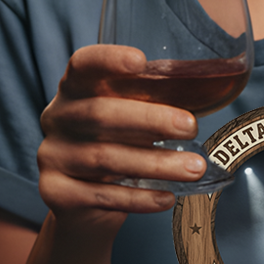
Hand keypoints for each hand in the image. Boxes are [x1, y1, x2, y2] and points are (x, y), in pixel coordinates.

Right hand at [38, 44, 204, 224]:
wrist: (82, 203)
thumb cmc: (117, 144)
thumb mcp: (130, 118)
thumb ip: (153, 101)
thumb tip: (211, 90)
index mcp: (75, 88)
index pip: (83, 64)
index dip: (109, 60)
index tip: (141, 61)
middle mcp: (58, 117)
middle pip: (100, 114)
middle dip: (150, 120)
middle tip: (191, 127)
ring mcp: (52, 155)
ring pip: (105, 158)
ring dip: (156, 163)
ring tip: (194, 168)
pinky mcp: (54, 192)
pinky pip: (101, 195)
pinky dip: (139, 197)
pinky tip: (167, 197)